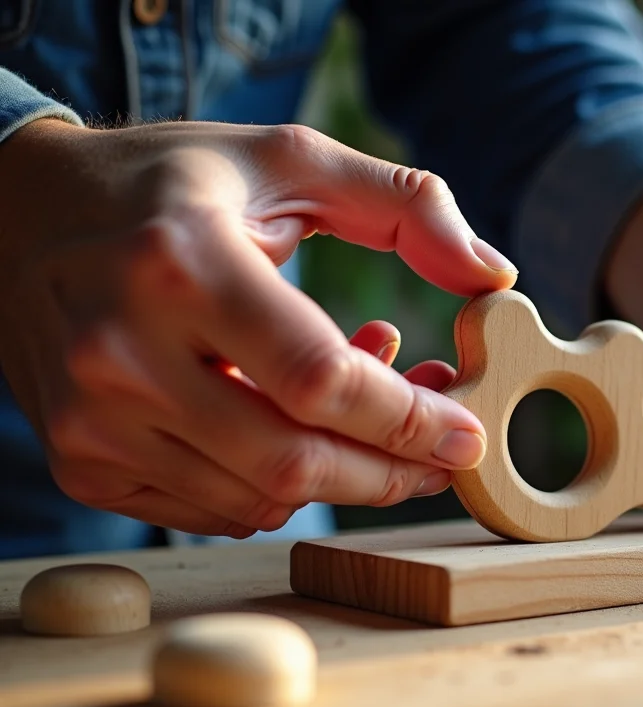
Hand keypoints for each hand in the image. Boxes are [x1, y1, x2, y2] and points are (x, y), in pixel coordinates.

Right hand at [0, 118, 516, 536]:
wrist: (19, 214)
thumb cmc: (171, 184)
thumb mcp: (288, 160)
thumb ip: (405, 205)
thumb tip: (494, 275)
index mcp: (182, 263)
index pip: (318, 378)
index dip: (407, 419)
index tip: (467, 430)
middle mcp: (121, 350)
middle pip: (292, 460)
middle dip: (390, 471)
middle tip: (439, 451)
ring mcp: (92, 418)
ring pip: (257, 498)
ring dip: (341, 477)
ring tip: (370, 420)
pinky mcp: (80, 461)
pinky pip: (213, 510)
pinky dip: (277, 489)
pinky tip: (298, 429)